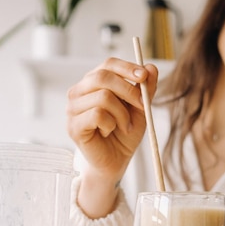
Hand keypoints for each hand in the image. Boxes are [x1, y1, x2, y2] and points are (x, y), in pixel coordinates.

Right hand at [65, 57, 157, 216]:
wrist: (116, 161)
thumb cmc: (125, 134)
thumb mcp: (140, 109)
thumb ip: (146, 89)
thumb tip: (151, 68)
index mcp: (94, 83)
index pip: (108, 64)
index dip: (127, 67)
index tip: (144, 76)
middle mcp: (79, 92)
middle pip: (102, 76)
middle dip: (128, 90)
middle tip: (142, 105)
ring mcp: (73, 108)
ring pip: (103, 96)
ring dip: (122, 114)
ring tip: (125, 126)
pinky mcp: (73, 125)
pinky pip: (97, 115)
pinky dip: (111, 124)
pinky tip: (110, 132)